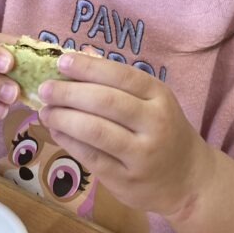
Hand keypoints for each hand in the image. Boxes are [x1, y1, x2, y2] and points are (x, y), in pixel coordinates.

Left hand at [36, 51, 209, 217]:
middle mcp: (154, 123)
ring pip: (95, 131)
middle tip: (44, 89)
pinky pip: (91, 157)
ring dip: (63, 118)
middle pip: (105, 102)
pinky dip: (68, 141)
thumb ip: (119, 79)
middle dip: (69, 93)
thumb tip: (81, 53)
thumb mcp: (152, 100)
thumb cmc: (164, 131)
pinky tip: (56, 131)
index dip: (89, 67)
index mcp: (159, 95)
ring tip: (45, 111)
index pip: (121, 75)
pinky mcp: (126, 180)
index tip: (62, 62)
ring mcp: (141, 154)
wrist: (188, 179)